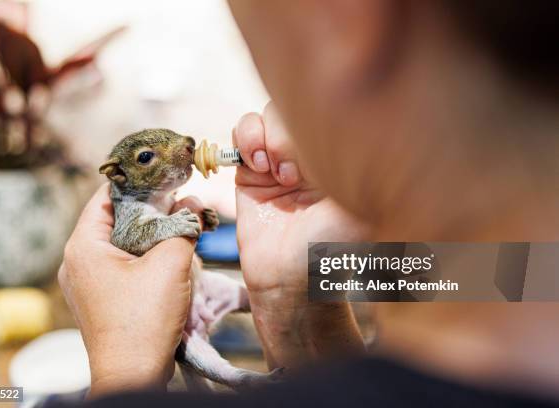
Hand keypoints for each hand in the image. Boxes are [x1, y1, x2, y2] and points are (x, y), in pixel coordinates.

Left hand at [58, 184, 196, 396]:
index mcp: (84, 245)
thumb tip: (194, 203)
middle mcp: (77, 260)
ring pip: (121, 242)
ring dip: (150, 233)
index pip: (108, 194)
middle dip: (151, 209)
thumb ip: (183, 226)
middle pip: (115, 218)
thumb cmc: (144, 321)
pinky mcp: (99, 298)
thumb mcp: (171, 265)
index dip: (139, 181)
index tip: (167, 175)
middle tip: (180, 201)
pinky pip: (121, 264)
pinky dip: (144, 255)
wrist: (131, 377)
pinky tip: (168, 256)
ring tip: (179, 226)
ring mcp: (86, 281)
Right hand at [234, 102, 366, 368]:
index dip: (314, 126)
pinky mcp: (250, 173)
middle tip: (292, 177)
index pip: (328, 111)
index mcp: (341, 156)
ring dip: (265, 137)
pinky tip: (257, 168)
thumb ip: (365, 164)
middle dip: (287, 135)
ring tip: (273, 173)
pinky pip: (242, 134)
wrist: (291, 282)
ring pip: (267, 116)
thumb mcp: (361, 204)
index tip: (315, 163)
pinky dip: (246, 141)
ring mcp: (279, 161)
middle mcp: (310, 155)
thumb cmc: (332, 249)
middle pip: (293, 107)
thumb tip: (372, 119)